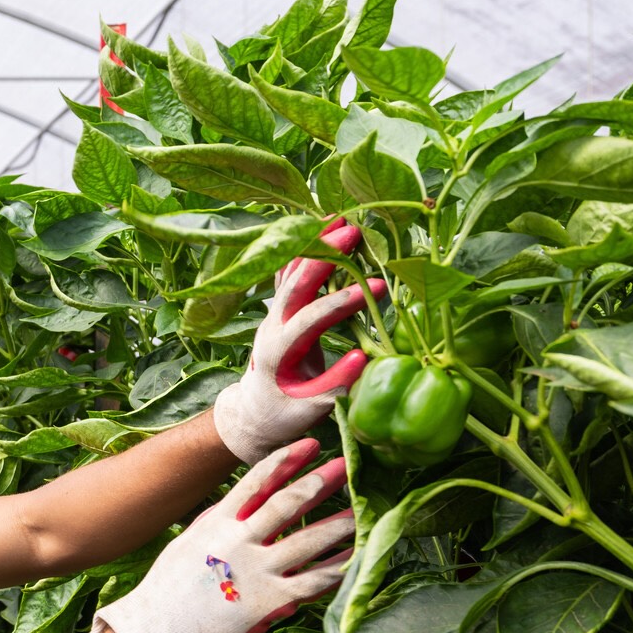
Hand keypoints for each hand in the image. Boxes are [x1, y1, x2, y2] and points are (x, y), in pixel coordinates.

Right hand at [91, 439, 353, 632]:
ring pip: (308, 540)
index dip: (286, 460)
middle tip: (346, 466)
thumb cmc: (167, 590)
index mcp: (216, 523)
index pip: (256, 482)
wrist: (157, 632)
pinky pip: (312, 581)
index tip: (310, 444)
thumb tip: (242, 510)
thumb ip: (216, 526)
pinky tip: (355, 559)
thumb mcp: (187, 545)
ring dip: (339, 524)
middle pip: (288, 503)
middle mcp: (238, 541)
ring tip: (362, 512)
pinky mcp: (268, 601)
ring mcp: (255, 570)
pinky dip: (336, 569)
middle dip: (319, 482)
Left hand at [211, 220, 384, 461]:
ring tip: (340, 216)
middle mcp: (270, 325)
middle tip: (354, 231)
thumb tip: (364, 356)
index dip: (341, 303)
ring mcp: (272, 313)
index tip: (379, 290)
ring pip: (290, 270)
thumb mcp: (310, 410)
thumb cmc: (283, 416)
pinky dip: (307, 248)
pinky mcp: (279, 308)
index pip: (309, 320)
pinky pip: (290, 271)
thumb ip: (334, 386)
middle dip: (323, 257)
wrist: (252, 413)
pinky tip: (323, 225)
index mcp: (276, 351)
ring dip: (313, 243)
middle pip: (294, 284)